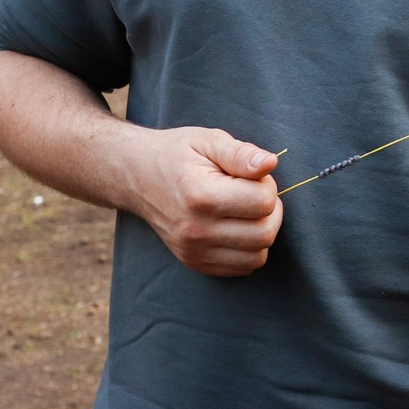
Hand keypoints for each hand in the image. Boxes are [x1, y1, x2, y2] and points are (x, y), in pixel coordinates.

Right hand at [121, 127, 282, 276]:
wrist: (137, 175)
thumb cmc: (178, 154)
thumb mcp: (208, 140)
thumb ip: (241, 153)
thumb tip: (271, 163)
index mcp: (201, 196)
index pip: (263, 202)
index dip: (268, 184)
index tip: (252, 175)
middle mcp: (196, 230)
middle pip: (264, 233)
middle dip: (271, 210)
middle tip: (253, 192)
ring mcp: (193, 251)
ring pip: (257, 256)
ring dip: (262, 231)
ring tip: (245, 210)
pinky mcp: (194, 262)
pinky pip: (242, 268)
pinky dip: (249, 249)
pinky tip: (237, 226)